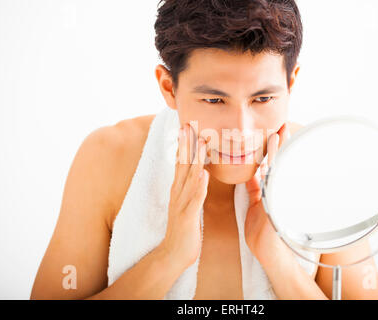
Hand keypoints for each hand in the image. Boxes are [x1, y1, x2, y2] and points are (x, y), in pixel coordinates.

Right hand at [159, 123, 209, 268]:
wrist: (173, 253)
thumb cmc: (184, 228)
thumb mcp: (187, 203)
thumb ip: (191, 187)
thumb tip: (198, 171)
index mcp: (179, 189)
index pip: (182, 162)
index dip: (185, 144)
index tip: (188, 125)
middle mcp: (178, 193)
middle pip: (182, 164)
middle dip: (186, 144)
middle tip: (189, 123)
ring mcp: (181, 204)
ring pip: (189, 177)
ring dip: (194, 159)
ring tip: (200, 142)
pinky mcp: (187, 216)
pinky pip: (194, 199)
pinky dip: (198, 186)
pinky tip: (203, 174)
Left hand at [244, 122, 290, 260]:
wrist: (266, 251)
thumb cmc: (262, 228)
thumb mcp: (257, 202)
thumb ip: (255, 186)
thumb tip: (254, 171)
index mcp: (267, 188)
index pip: (269, 161)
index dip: (271, 145)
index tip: (274, 128)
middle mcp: (273, 190)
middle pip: (278, 162)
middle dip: (280, 143)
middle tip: (283, 124)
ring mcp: (276, 198)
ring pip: (278, 171)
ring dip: (278, 153)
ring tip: (279, 135)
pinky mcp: (274, 207)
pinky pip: (272, 188)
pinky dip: (272, 175)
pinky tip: (272, 163)